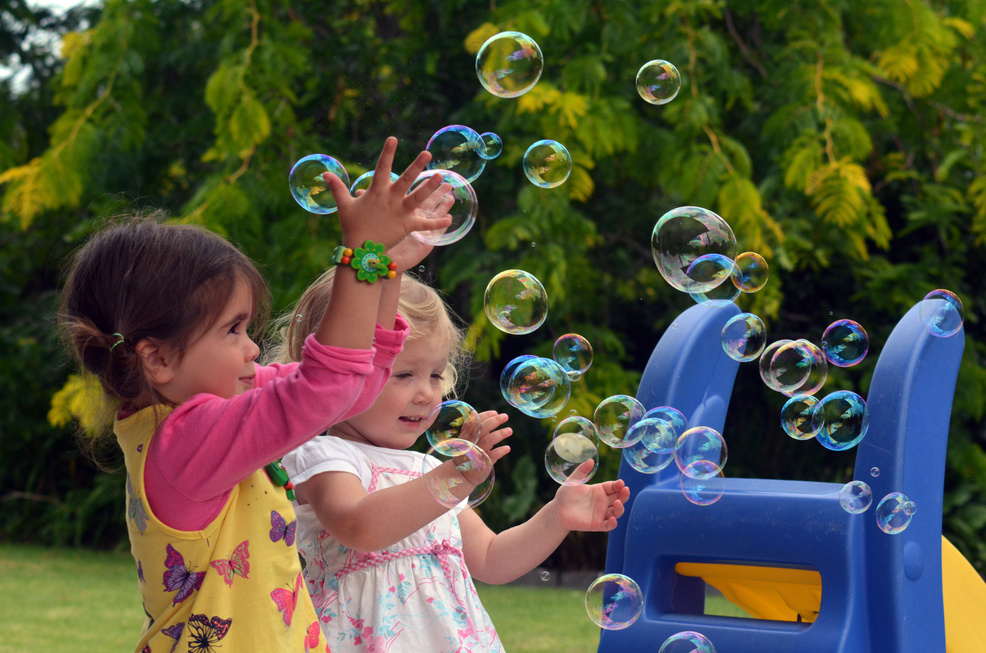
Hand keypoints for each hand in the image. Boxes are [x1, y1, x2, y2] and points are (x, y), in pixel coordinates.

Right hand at [322, 137, 451, 248]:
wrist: (360, 250)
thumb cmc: (352, 226)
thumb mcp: (344, 205)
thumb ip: (337, 188)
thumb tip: (324, 174)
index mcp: (377, 192)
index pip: (382, 168)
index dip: (388, 152)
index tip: (393, 138)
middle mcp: (391, 200)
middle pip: (406, 180)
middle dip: (417, 166)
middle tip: (428, 153)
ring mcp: (400, 213)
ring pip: (419, 198)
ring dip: (430, 188)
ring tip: (442, 177)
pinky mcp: (407, 227)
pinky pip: (425, 225)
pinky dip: (437, 223)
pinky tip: (450, 218)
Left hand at [355, 183, 453, 272]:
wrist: (377, 258)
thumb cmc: (371, 237)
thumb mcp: (364, 217)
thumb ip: (365, 202)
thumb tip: (358, 190)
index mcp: (396, 205)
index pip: (404, 187)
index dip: (411, 175)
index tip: (417, 167)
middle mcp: (407, 213)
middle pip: (421, 196)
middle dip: (429, 184)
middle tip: (439, 174)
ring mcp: (415, 225)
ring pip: (430, 210)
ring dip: (438, 200)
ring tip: (448, 189)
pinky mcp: (420, 239)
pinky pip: (431, 231)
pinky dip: (439, 225)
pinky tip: (449, 218)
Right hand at [446, 411, 509, 489]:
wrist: (461, 475)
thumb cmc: (466, 453)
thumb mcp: (466, 440)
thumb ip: (472, 429)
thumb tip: (475, 413)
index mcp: (465, 436)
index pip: (474, 422)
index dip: (484, 416)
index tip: (495, 412)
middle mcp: (470, 443)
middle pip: (481, 429)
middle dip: (494, 421)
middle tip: (505, 416)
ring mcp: (476, 453)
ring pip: (488, 441)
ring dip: (499, 434)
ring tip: (510, 430)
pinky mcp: (483, 463)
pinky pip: (492, 456)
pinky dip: (500, 451)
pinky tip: (507, 448)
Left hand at [552, 460, 629, 531]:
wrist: (557, 511)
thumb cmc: (565, 495)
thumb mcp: (573, 481)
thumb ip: (581, 471)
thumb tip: (591, 460)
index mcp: (599, 490)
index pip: (613, 487)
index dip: (618, 485)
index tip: (621, 483)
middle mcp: (602, 502)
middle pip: (619, 498)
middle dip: (624, 495)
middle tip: (625, 490)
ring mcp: (601, 514)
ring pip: (616, 512)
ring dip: (620, 508)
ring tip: (618, 503)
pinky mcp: (597, 524)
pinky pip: (608, 525)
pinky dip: (613, 523)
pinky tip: (612, 519)